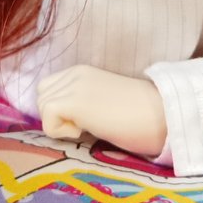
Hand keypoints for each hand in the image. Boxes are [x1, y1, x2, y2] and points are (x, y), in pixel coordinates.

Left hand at [37, 65, 166, 156]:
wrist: (161, 116)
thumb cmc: (139, 117)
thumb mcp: (102, 101)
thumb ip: (81, 101)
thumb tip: (60, 118)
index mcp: (82, 72)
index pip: (48, 87)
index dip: (59, 108)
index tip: (84, 119)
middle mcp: (75, 73)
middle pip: (41, 96)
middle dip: (56, 115)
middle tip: (84, 124)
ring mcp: (75, 85)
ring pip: (42, 106)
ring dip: (59, 123)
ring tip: (87, 126)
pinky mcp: (75, 101)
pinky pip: (47, 117)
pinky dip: (60, 131)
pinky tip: (85, 130)